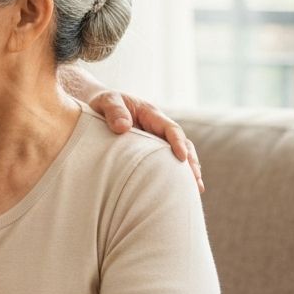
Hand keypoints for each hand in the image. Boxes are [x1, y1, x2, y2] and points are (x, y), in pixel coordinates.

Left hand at [87, 89, 203, 192]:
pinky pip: (165, 164)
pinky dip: (174, 176)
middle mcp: (158, 129)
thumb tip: (123, 127)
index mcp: (151, 114)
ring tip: (195, 190)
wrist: (97, 108)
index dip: (178, 142)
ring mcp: (156, 142)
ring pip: (177, 156)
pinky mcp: (150, 154)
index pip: (171, 128)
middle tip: (196, 181)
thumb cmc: (104, 103)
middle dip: (191, 161)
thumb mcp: (106, 101)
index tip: (182, 157)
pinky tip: (179, 192)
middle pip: (182, 144)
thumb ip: (114, 110)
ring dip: (187, 171)